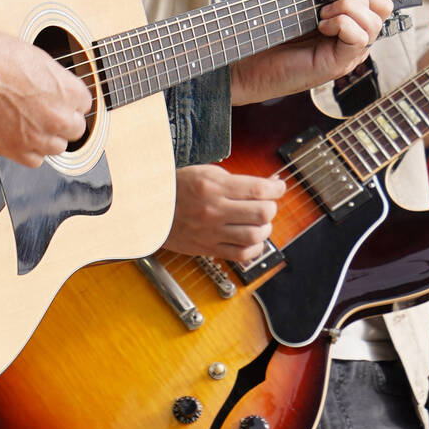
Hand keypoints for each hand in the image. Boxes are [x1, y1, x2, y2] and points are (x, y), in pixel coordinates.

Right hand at [0, 25, 91, 167]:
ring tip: (28, 122)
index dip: (68, 101)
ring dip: (46, 137)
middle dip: (61, 121)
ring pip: (56, 147)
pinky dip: (28, 151)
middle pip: (75, 129)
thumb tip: (60, 93)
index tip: (57, 100)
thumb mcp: (39, 60)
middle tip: (43, 112)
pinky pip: (34, 160)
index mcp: (69, 91)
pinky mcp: (14, 149)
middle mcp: (58, 116)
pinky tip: (17, 135)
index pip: (84, 105)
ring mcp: (37, 136)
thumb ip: (56, 83)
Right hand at [164, 162, 286, 261]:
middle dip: (271, 207)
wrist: (149, 209)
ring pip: (255, 236)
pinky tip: (251, 239)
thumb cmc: (178, 188)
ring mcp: (211, 231)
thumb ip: (237, 180)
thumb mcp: (206, 173)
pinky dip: (254, 248)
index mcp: (213, 187)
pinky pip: (241, 254)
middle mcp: (214, 210)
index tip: (279, 186)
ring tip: (260, 222)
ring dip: (265, 228)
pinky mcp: (208, 248)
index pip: (258, 189)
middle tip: (267, 204)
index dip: (276, 188)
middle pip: (262, 213)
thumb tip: (267, 183)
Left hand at [231, 0, 395, 104]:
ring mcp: (350, 51)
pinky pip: (360, 38)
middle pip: (382, 4)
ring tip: (319, 12)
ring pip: (373, 21)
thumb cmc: (274, 32)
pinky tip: (321, 25)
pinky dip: (341, 24)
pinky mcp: (340, 64)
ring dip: (345, 7)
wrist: (248, 60)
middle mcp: (355, 34)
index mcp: (351, 18)